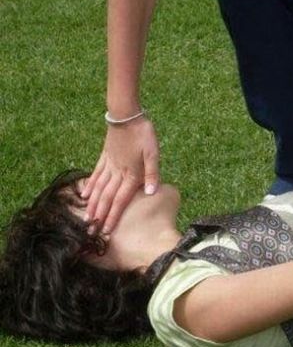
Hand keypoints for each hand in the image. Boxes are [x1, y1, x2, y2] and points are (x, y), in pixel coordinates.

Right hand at [81, 117, 159, 233]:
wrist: (127, 115)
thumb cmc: (144, 134)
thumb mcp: (153, 153)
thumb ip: (152, 173)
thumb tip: (151, 193)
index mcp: (131, 174)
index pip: (121, 200)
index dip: (114, 216)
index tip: (107, 230)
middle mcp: (118, 172)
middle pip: (107, 198)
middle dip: (100, 216)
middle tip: (91, 231)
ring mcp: (109, 164)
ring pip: (99, 188)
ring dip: (93, 204)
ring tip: (86, 218)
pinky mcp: (105, 157)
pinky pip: (96, 174)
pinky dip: (90, 185)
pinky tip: (85, 194)